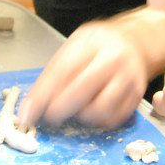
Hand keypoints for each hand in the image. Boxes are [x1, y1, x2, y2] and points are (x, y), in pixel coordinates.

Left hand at [18, 20, 150, 129]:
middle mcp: (113, 59)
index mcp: (92, 42)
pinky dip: (98, 121)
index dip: (42, 96)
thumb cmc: (98, 47)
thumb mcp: (73, 48)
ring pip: (99, 110)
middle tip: (49, 116)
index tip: (28, 114)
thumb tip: (30, 108)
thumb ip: (51, 75)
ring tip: (76, 109)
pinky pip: (113, 119)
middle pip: (81, 91)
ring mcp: (128, 78)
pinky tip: (92, 110)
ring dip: (81, 116)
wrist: (135, 42)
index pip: (62, 71)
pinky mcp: (136, 96)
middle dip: (59, 110)